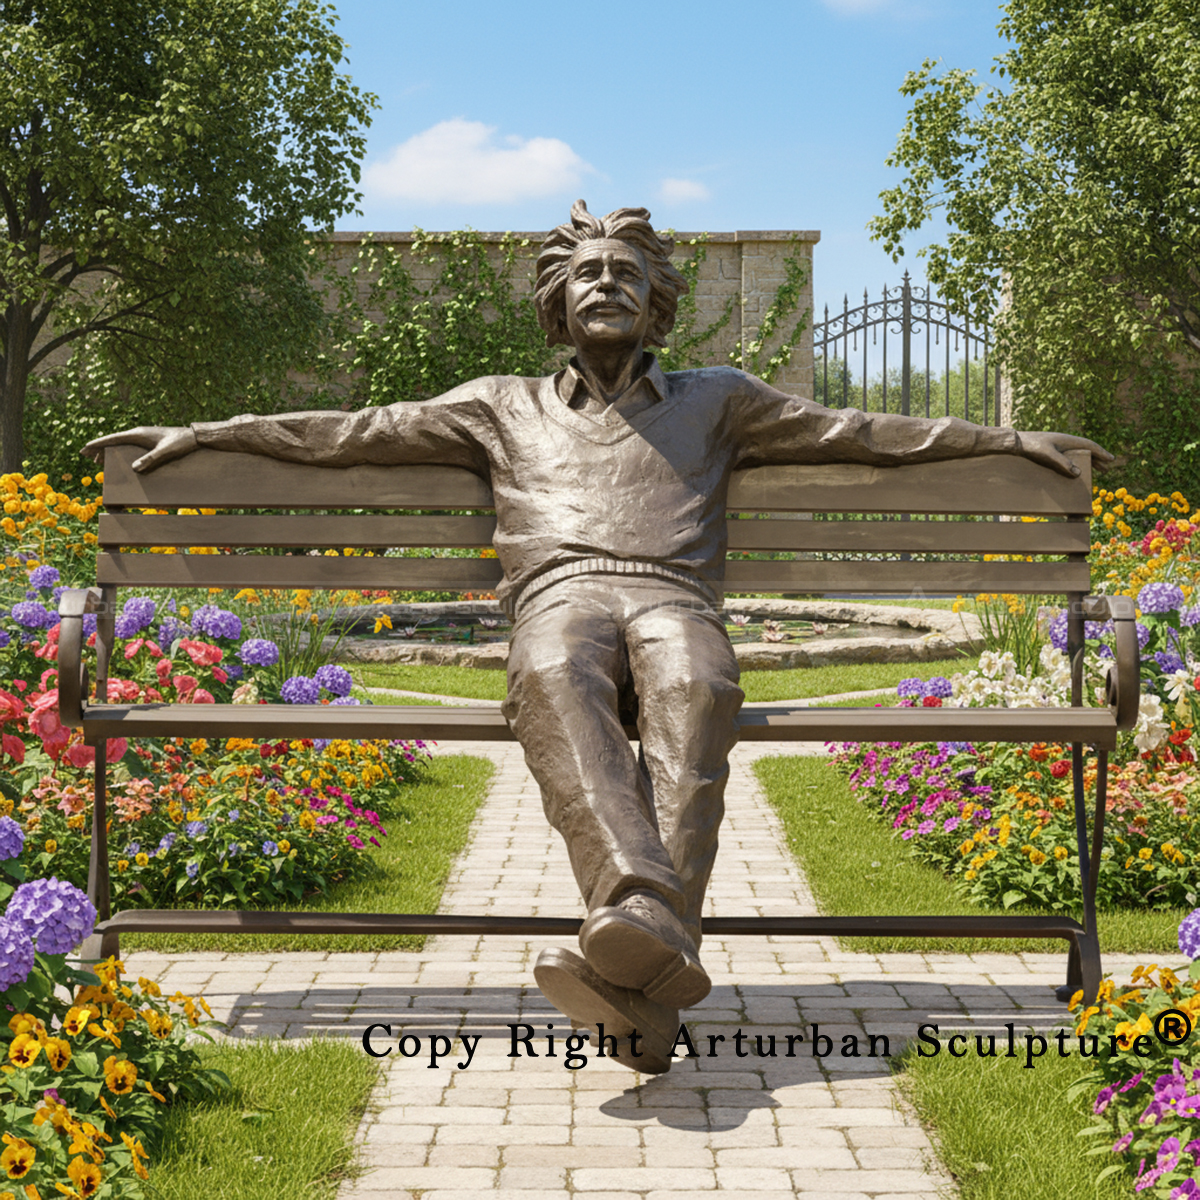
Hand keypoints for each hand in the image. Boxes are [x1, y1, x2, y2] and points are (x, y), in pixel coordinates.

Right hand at [82, 426, 198, 472]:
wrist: (195, 437)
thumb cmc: (182, 443)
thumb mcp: (166, 452)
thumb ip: (151, 459)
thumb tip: (135, 468)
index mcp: (139, 434)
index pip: (113, 439)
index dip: (98, 444)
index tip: (85, 448)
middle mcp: (139, 434)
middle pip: (114, 441)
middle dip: (99, 448)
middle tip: (85, 455)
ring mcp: (144, 437)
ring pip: (121, 444)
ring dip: (109, 451)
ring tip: (98, 460)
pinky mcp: (150, 441)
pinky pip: (129, 446)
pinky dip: (120, 451)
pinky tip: (120, 459)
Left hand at [1015, 431, 1112, 476]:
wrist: (1015, 443)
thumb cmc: (1031, 446)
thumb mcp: (1048, 454)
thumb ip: (1063, 463)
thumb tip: (1079, 472)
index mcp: (1068, 440)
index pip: (1090, 446)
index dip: (1101, 453)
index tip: (1111, 459)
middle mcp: (1065, 442)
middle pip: (1086, 450)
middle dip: (1097, 459)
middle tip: (1107, 468)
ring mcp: (1058, 446)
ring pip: (1078, 454)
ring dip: (1087, 461)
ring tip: (1096, 469)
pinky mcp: (1051, 451)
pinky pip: (1069, 457)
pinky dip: (1076, 462)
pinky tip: (1075, 469)